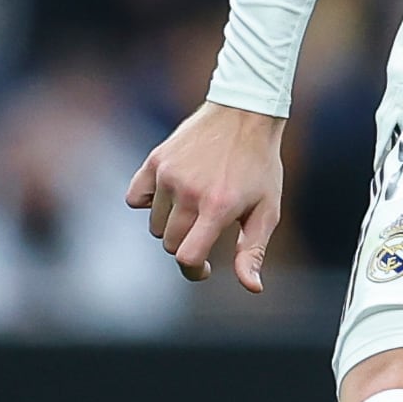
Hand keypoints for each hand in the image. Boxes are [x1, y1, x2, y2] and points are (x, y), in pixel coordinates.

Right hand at [126, 103, 288, 290]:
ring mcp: (168, 174)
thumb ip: (254, 250)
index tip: (204, 267)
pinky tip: (170, 194)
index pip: (186, 257)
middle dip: (187, 245)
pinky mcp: (155, 160)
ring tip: (194, 206)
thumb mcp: (266, 209)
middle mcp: (189, 191)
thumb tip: (252, 288)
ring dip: (171, 224)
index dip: (194, 270)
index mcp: (217, 207)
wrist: (243, 113)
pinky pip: (135, 198)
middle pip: (170, 244)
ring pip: (155, 224)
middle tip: (205, 232)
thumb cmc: (259, 166)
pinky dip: (147, 202)